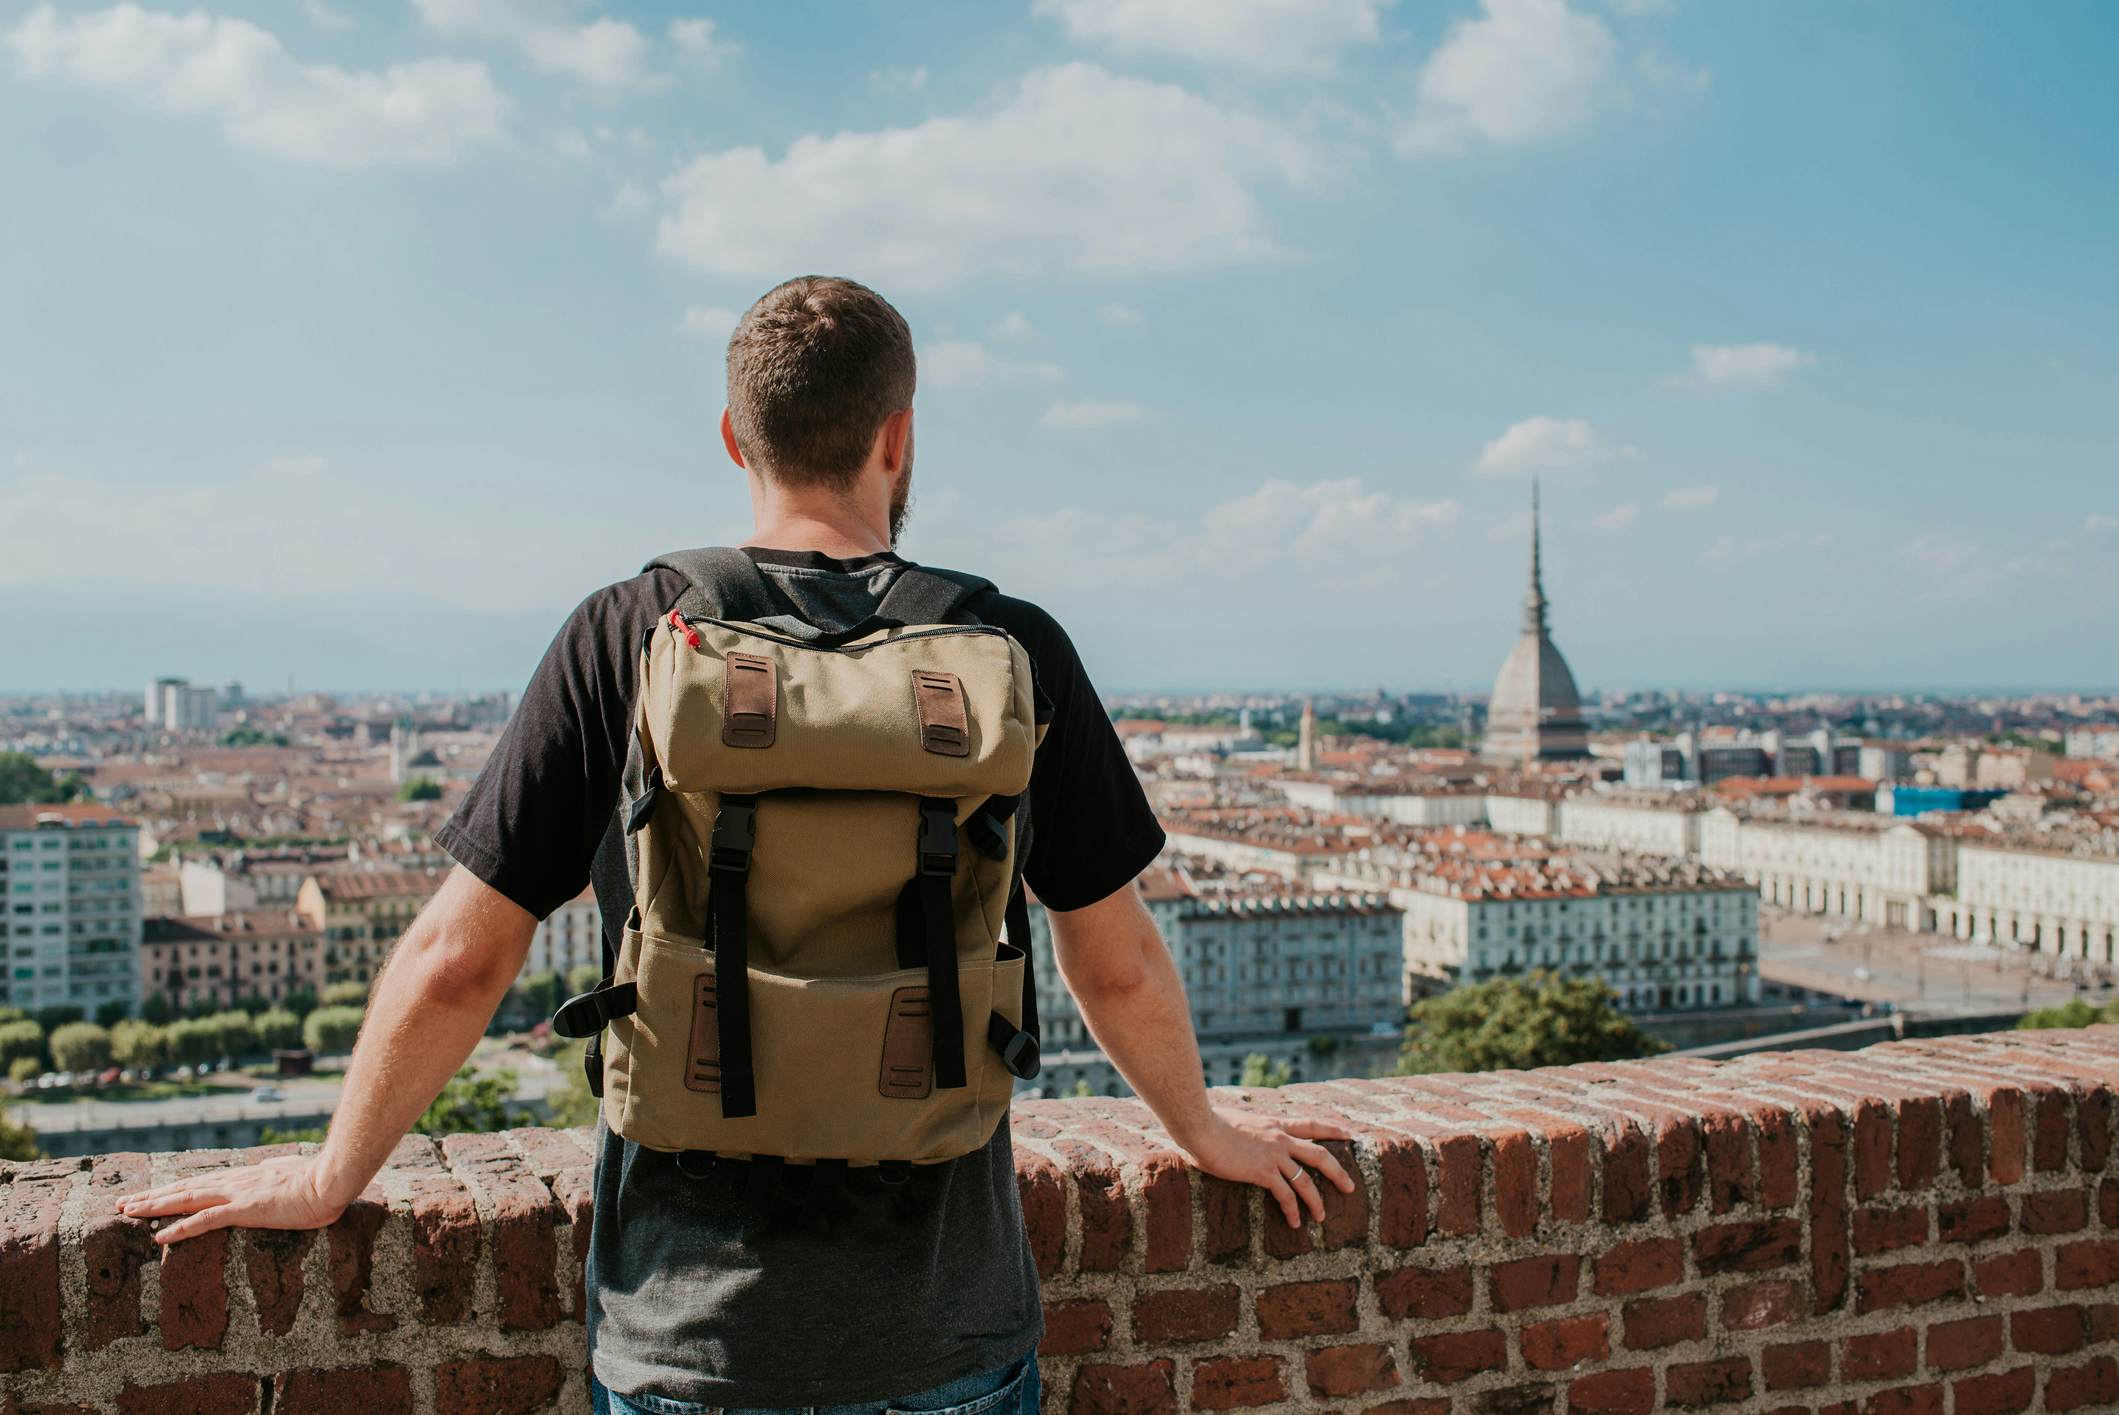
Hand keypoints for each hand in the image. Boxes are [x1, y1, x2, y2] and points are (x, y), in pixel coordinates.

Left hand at [117, 1155, 347, 1244]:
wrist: (331, 1180)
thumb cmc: (317, 1179)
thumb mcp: (288, 1172)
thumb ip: (270, 1172)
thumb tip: (262, 1168)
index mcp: (243, 1176)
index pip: (198, 1182)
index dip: (171, 1189)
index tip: (149, 1194)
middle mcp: (233, 1182)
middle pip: (183, 1189)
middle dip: (150, 1196)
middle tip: (121, 1203)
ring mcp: (237, 1195)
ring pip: (186, 1199)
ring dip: (154, 1206)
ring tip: (128, 1212)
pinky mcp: (244, 1209)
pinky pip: (205, 1220)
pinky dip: (180, 1227)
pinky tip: (160, 1235)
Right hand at [1176, 1104, 1356, 1229]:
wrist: (1201, 1125)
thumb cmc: (1209, 1120)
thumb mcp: (1235, 1118)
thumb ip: (1243, 1125)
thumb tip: (1233, 1128)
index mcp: (1274, 1123)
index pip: (1310, 1124)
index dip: (1331, 1129)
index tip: (1348, 1134)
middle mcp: (1280, 1138)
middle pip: (1320, 1155)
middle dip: (1338, 1172)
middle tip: (1350, 1186)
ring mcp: (1274, 1156)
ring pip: (1306, 1181)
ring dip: (1316, 1201)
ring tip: (1322, 1217)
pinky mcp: (1263, 1172)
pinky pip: (1285, 1195)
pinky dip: (1292, 1211)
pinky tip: (1295, 1223)